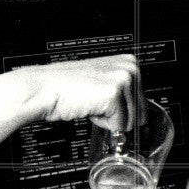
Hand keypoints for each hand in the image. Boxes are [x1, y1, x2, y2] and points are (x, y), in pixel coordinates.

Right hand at [29, 54, 144, 135]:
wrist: (46, 88)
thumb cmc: (70, 87)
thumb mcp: (104, 83)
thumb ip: (125, 94)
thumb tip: (140, 115)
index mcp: (130, 62)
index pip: (142, 103)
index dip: (121, 109)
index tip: (103, 99)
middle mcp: (130, 68)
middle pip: (139, 113)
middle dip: (116, 115)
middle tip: (95, 101)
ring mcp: (123, 79)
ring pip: (129, 121)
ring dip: (108, 119)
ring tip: (91, 102)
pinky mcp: (114, 94)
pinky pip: (118, 125)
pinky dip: (101, 123)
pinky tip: (88, 106)